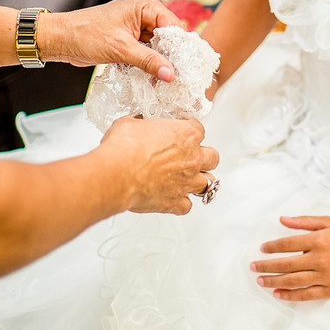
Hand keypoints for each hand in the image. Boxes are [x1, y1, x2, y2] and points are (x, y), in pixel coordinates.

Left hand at [45, 0, 183, 80]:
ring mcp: (137, 28)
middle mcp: (144, 14)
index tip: (182, 68)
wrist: (61, 40)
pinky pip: (146, 53)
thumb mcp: (121, 49)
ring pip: (158, 48)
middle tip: (174, 79)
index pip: (173, 26)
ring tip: (163, 83)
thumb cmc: (86, 34)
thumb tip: (171, 74)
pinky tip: (151, 80)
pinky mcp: (130, 40)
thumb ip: (148, 61)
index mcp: (145, 6)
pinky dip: (147, 65)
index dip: (178, 47)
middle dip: (169, 58)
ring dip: (158, 64)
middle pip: (168, 38)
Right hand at [99, 116, 218, 214]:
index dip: (188, 132)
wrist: (117, 172)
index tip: (180, 135)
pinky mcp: (174, 202)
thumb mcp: (132, 123)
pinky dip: (181, 203)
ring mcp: (187, 182)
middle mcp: (193, 158)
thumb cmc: (125, 146)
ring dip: (198, 182)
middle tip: (190, 158)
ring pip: (207, 183)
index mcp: (186, 134)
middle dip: (204, 158)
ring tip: (186, 180)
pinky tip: (172, 199)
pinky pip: (187, 206)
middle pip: (212, 158)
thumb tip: (137, 126)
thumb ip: (141, 125)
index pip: (198, 130)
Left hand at [251, 215, 329, 300]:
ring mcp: (325, 277)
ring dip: (274, 281)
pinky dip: (290, 295)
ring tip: (260, 281)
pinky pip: (306, 295)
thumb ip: (303, 222)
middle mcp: (320, 259)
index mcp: (318, 240)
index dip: (272, 247)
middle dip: (266, 266)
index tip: (262, 248)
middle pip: (286, 264)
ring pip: (293, 281)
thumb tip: (282, 219)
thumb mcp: (327, 222)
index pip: (287, 244)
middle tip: (253, 266)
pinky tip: (278, 293)